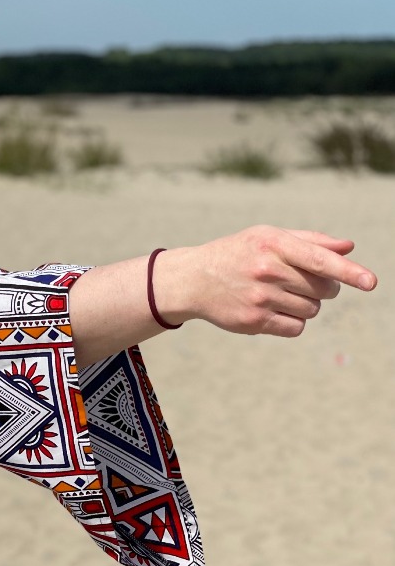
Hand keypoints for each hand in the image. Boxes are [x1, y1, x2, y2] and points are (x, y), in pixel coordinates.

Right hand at [176, 226, 377, 336]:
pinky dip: (294, 321)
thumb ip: (310, 241)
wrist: (194, 279)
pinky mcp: (254, 322)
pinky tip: (274, 310)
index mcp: (273, 244)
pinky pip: (296, 328)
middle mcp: (267, 270)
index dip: (348, 271)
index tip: (370, 282)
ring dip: (306, 305)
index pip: (319, 259)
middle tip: (301, 281)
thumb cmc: (238, 253)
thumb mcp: (268, 237)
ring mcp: (260, 298)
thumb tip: (348, 247)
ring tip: (281, 294)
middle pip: (322, 288)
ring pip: (312, 310)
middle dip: (322, 287)